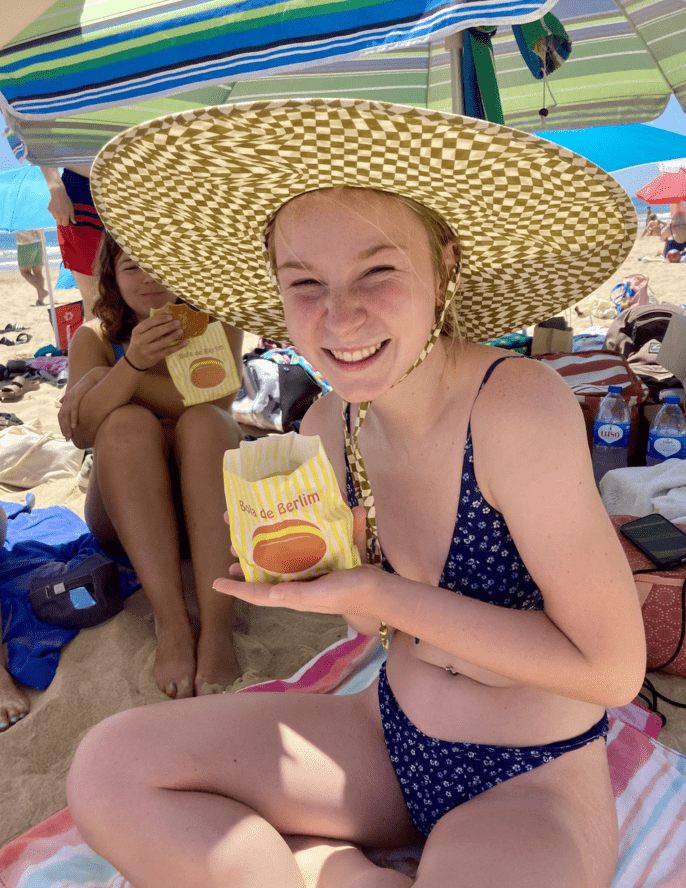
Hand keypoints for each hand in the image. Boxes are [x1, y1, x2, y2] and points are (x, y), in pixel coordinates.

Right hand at [47, 184, 75, 226]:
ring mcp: (53, 212)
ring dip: (57, 216)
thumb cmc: (66, 200)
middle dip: (61, 221)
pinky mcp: (49, 209)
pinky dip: (54, 212)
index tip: (67, 220)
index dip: (66, 222)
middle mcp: (58, 214)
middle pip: (59, 223)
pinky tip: (56, 207)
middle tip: (63, 216)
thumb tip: (74, 223)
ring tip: (60, 210)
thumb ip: (72, 216)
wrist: (57, 193)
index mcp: (64, 214)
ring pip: (55, 218)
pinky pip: (52, 214)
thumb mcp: (71, 208)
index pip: (65, 224)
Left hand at [58, 366, 108, 440]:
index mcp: (70, 398)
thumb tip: (63, 402)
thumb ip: (76, 399)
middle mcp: (69, 397)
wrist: (101, 373)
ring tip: (69, 435)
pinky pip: (74, 408)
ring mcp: (73, 396)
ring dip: (66, 425)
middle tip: (67, 438)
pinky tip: (74, 425)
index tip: (67, 434)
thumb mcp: (85, 393)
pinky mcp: (78, 394)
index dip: (63, 424)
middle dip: (63, 428)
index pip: (62, 414)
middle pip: (61, 415)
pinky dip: (73, 417)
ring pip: (65, 413)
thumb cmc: (96, 384)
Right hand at [125, 314, 185, 370]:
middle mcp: (140, 341)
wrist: (135, 361)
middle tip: (178, 322)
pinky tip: (184, 342)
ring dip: (173, 335)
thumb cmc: (140, 343)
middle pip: (155, 332)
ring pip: (162, 342)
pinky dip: (177, 346)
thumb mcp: (141, 334)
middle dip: (168, 326)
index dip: (159, 319)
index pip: (148, 323)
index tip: (170, 316)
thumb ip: (151, 326)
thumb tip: (167, 315)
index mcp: (136, 332)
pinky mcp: (154, 358)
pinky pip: (167, 351)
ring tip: (181, 330)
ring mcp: (146, 350)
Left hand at [213, 506, 380, 617]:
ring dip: (264, 552)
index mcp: (293, 596)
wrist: (379, 590)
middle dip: (247, 565)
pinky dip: (293, 541)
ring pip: (279, 563)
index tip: (214, 583)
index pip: (257, 595)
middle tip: (232, 549)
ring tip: (250, 539)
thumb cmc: (350, 593)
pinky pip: (302, 552)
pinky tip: (289, 528)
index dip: (235, 590)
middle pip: (264, 576)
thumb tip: (270, 593)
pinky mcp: (323, 565)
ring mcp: (309, 576)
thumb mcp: (321, 595)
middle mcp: (297, 586)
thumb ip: (296, 594)